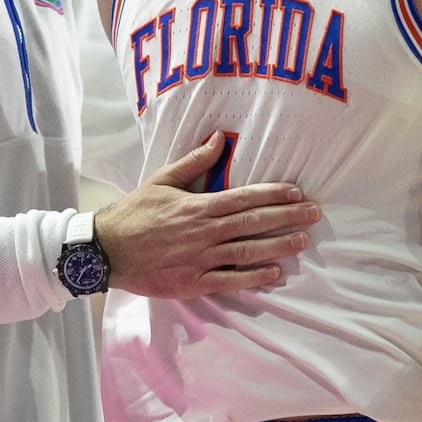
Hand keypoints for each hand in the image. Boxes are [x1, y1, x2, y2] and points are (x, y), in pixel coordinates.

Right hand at [97, 132, 318, 298]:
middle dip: (287, 218)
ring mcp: (201, 259)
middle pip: (253, 224)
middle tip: (314, 215)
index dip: (274, 195)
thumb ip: (194, 162)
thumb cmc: (135, 212)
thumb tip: (218, 139)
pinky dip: (253, 278)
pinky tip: (274, 274)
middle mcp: (205, 232)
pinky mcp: (194, 282)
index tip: (297, 192)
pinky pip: (230, 281)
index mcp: (199, 206)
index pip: (245, 198)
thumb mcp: (162, 180)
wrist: (107, 250)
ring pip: (247, 252)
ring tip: (302, 243)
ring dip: (278, 247)